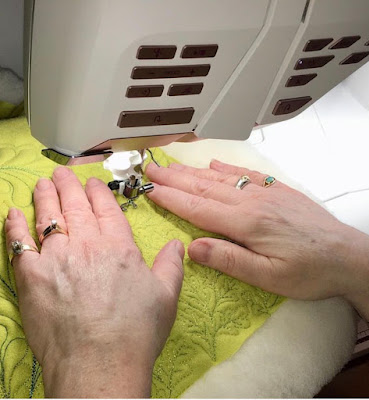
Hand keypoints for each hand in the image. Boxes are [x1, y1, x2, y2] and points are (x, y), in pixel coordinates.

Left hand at [5, 167, 183, 397]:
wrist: (100, 363)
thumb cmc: (137, 331)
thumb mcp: (167, 296)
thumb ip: (171, 265)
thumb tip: (177, 244)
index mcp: (119, 247)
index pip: (106, 209)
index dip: (98, 193)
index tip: (92, 182)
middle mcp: (87, 245)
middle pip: (76, 207)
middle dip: (68, 185)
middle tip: (61, 172)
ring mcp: (57, 258)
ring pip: (48, 218)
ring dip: (45, 197)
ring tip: (42, 183)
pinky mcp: (32, 277)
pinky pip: (20, 244)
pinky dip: (15, 226)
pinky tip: (14, 213)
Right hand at [145, 160, 368, 321]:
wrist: (349, 255)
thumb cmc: (309, 272)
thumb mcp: (268, 277)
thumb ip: (229, 260)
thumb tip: (191, 248)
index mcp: (246, 223)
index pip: (198, 208)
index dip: (171, 198)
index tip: (149, 190)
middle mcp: (251, 202)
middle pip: (204, 187)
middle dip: (174, 178)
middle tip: (150, 169)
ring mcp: (265, 193)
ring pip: (221, 178)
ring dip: (193, 171)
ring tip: (172, 164)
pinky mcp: (278, 191)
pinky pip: (246, 174)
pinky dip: (226, 168)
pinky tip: (215, 164)